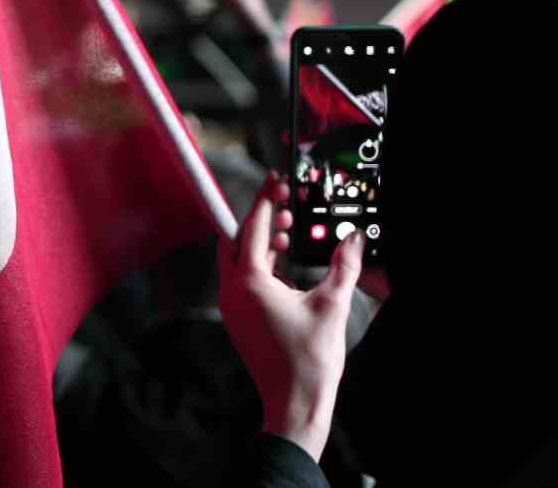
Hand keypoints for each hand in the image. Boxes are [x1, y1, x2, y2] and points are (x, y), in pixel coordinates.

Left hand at [219, 172, 363, 461]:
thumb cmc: (308, 360)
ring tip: (288, 234)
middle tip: (285, 208)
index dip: (266, 201)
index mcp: (248, 283)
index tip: (276, 181)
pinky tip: (283, 264)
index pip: (253, 228)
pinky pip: (242, 279)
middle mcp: (231, 291)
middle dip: (260, 221)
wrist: (295, 404)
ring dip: (260, 243)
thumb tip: (354, 239)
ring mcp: (231, 306)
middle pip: (236, 239)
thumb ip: (343, 266)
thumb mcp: (332, 305)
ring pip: (237, 259)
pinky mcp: (238, 318)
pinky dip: (259, 265)